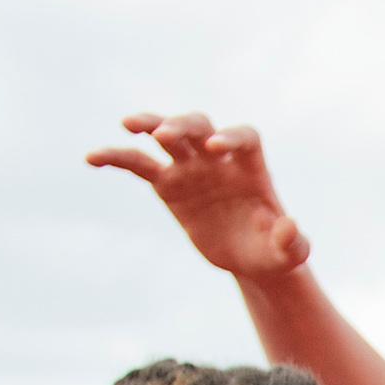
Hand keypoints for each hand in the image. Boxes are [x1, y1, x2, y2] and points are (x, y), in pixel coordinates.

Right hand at [88, 111, 312, 279]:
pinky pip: (137, 163)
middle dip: (183, 126)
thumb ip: (293, 241)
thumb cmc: (275, 252)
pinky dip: (115, 157)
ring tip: (128, 125)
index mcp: (251, 169)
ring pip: (165, 136)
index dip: (230, 137)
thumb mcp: (290, 253)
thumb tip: (289, 226)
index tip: (216, 148)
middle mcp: (217, 160)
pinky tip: (92, 158)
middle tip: (166, 135)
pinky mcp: (167, 184)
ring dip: (149, 124)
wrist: (252, 259)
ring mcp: (190, 169)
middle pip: (200, 127)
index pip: (243, 138)